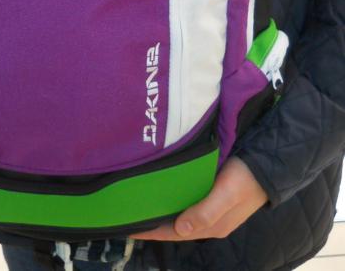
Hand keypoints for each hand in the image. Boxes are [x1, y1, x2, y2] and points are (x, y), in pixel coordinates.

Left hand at [131, 157, 267, 240]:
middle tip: (126, 212)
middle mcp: (209, 221)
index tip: (126, 225)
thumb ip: (206, 211)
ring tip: (138, 203)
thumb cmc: (247, 178)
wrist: (271, 164)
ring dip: (161, 210)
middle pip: (173, 225)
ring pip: (179, 213)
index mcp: (212, 225)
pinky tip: (162, 191)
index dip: (150, 230)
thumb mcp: (228, 193)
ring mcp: (211, 209)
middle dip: (151, 221)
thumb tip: (180, 229)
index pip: (173, 232)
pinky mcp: (212, 195)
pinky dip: (172, 199)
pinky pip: (186, 201)